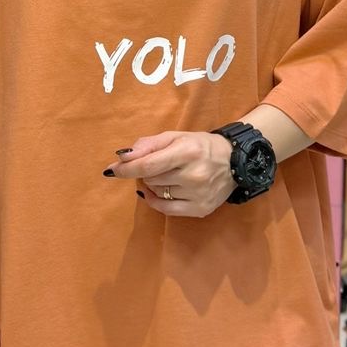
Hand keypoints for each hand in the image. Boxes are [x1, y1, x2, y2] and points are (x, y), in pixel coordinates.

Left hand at [107, 130, 235, 217]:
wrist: (235, 161)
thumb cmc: (201, 145)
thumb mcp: (176, 137)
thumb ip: (148, 144)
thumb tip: (122, 156)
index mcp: (187, 152)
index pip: (148, 165)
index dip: (126, 169)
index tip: (111, 170)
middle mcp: (193, 175)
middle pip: (151, 179)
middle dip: (146, 172)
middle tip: (159, 164)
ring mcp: (198, 195)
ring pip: (157, 193)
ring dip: (154, 184)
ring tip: (169, 174)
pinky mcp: (200, 209)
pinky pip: (166, 210)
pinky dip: (155, 200)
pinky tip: (156, 192)